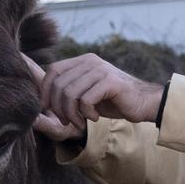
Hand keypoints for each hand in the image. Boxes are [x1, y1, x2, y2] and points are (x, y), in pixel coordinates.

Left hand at [36, 53, 163, 135]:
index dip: (46, 91)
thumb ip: (68, 89)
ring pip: (70, 94)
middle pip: (59, 84)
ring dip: (72, 114)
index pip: (53, 71)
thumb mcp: (86, 92)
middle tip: (68, 121)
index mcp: (83, 61)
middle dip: (59, 108)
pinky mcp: (110, 82)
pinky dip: (87, 114)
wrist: (143, 103)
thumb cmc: (112, 101)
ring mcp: (101, 70)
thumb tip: (41, 94)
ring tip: (81, 122)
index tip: (48, 109)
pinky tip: (95, 118)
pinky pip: (85, 100)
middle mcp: (91, 62)